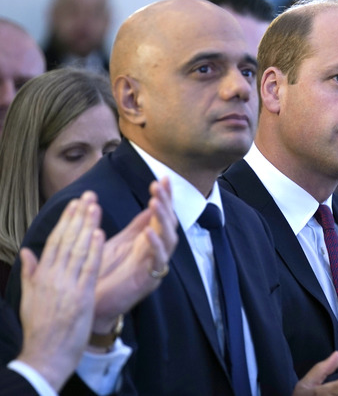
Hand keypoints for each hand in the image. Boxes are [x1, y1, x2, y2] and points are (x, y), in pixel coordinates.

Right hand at [17, 191, 104, 390]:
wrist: (45, 354)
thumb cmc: (40, 328)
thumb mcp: (29, 297)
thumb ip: (30, 272)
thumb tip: (27, 251)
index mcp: (41, 275)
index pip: (55, 241)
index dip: (66, 220)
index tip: (75, 203)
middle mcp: (52, 276)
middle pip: (67, 240)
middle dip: (78, 216)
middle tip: (89, 195)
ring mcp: (66, 286)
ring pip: (78, 250)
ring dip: (88, 226)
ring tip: (96, 206)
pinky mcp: (80, 296)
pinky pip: (88, 269)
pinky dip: (94, 251)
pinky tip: (99, 234)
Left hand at [92, 177, 177, 332]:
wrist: (95, 303)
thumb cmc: (107, 273)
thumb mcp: (121, 242)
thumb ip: (137, 224)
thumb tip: (152, 202)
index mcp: (149, 240)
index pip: (162, 214)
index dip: (165, 197)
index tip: (164, 178)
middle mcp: (156, 251)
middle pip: (169, 224)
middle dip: (166, 204)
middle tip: (158, 187)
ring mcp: (155, 265)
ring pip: (169, 239)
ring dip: (163, 220)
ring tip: (156, 203)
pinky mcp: (150, 280)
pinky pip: (159, 261)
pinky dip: (156, 246)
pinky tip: (150, 232)